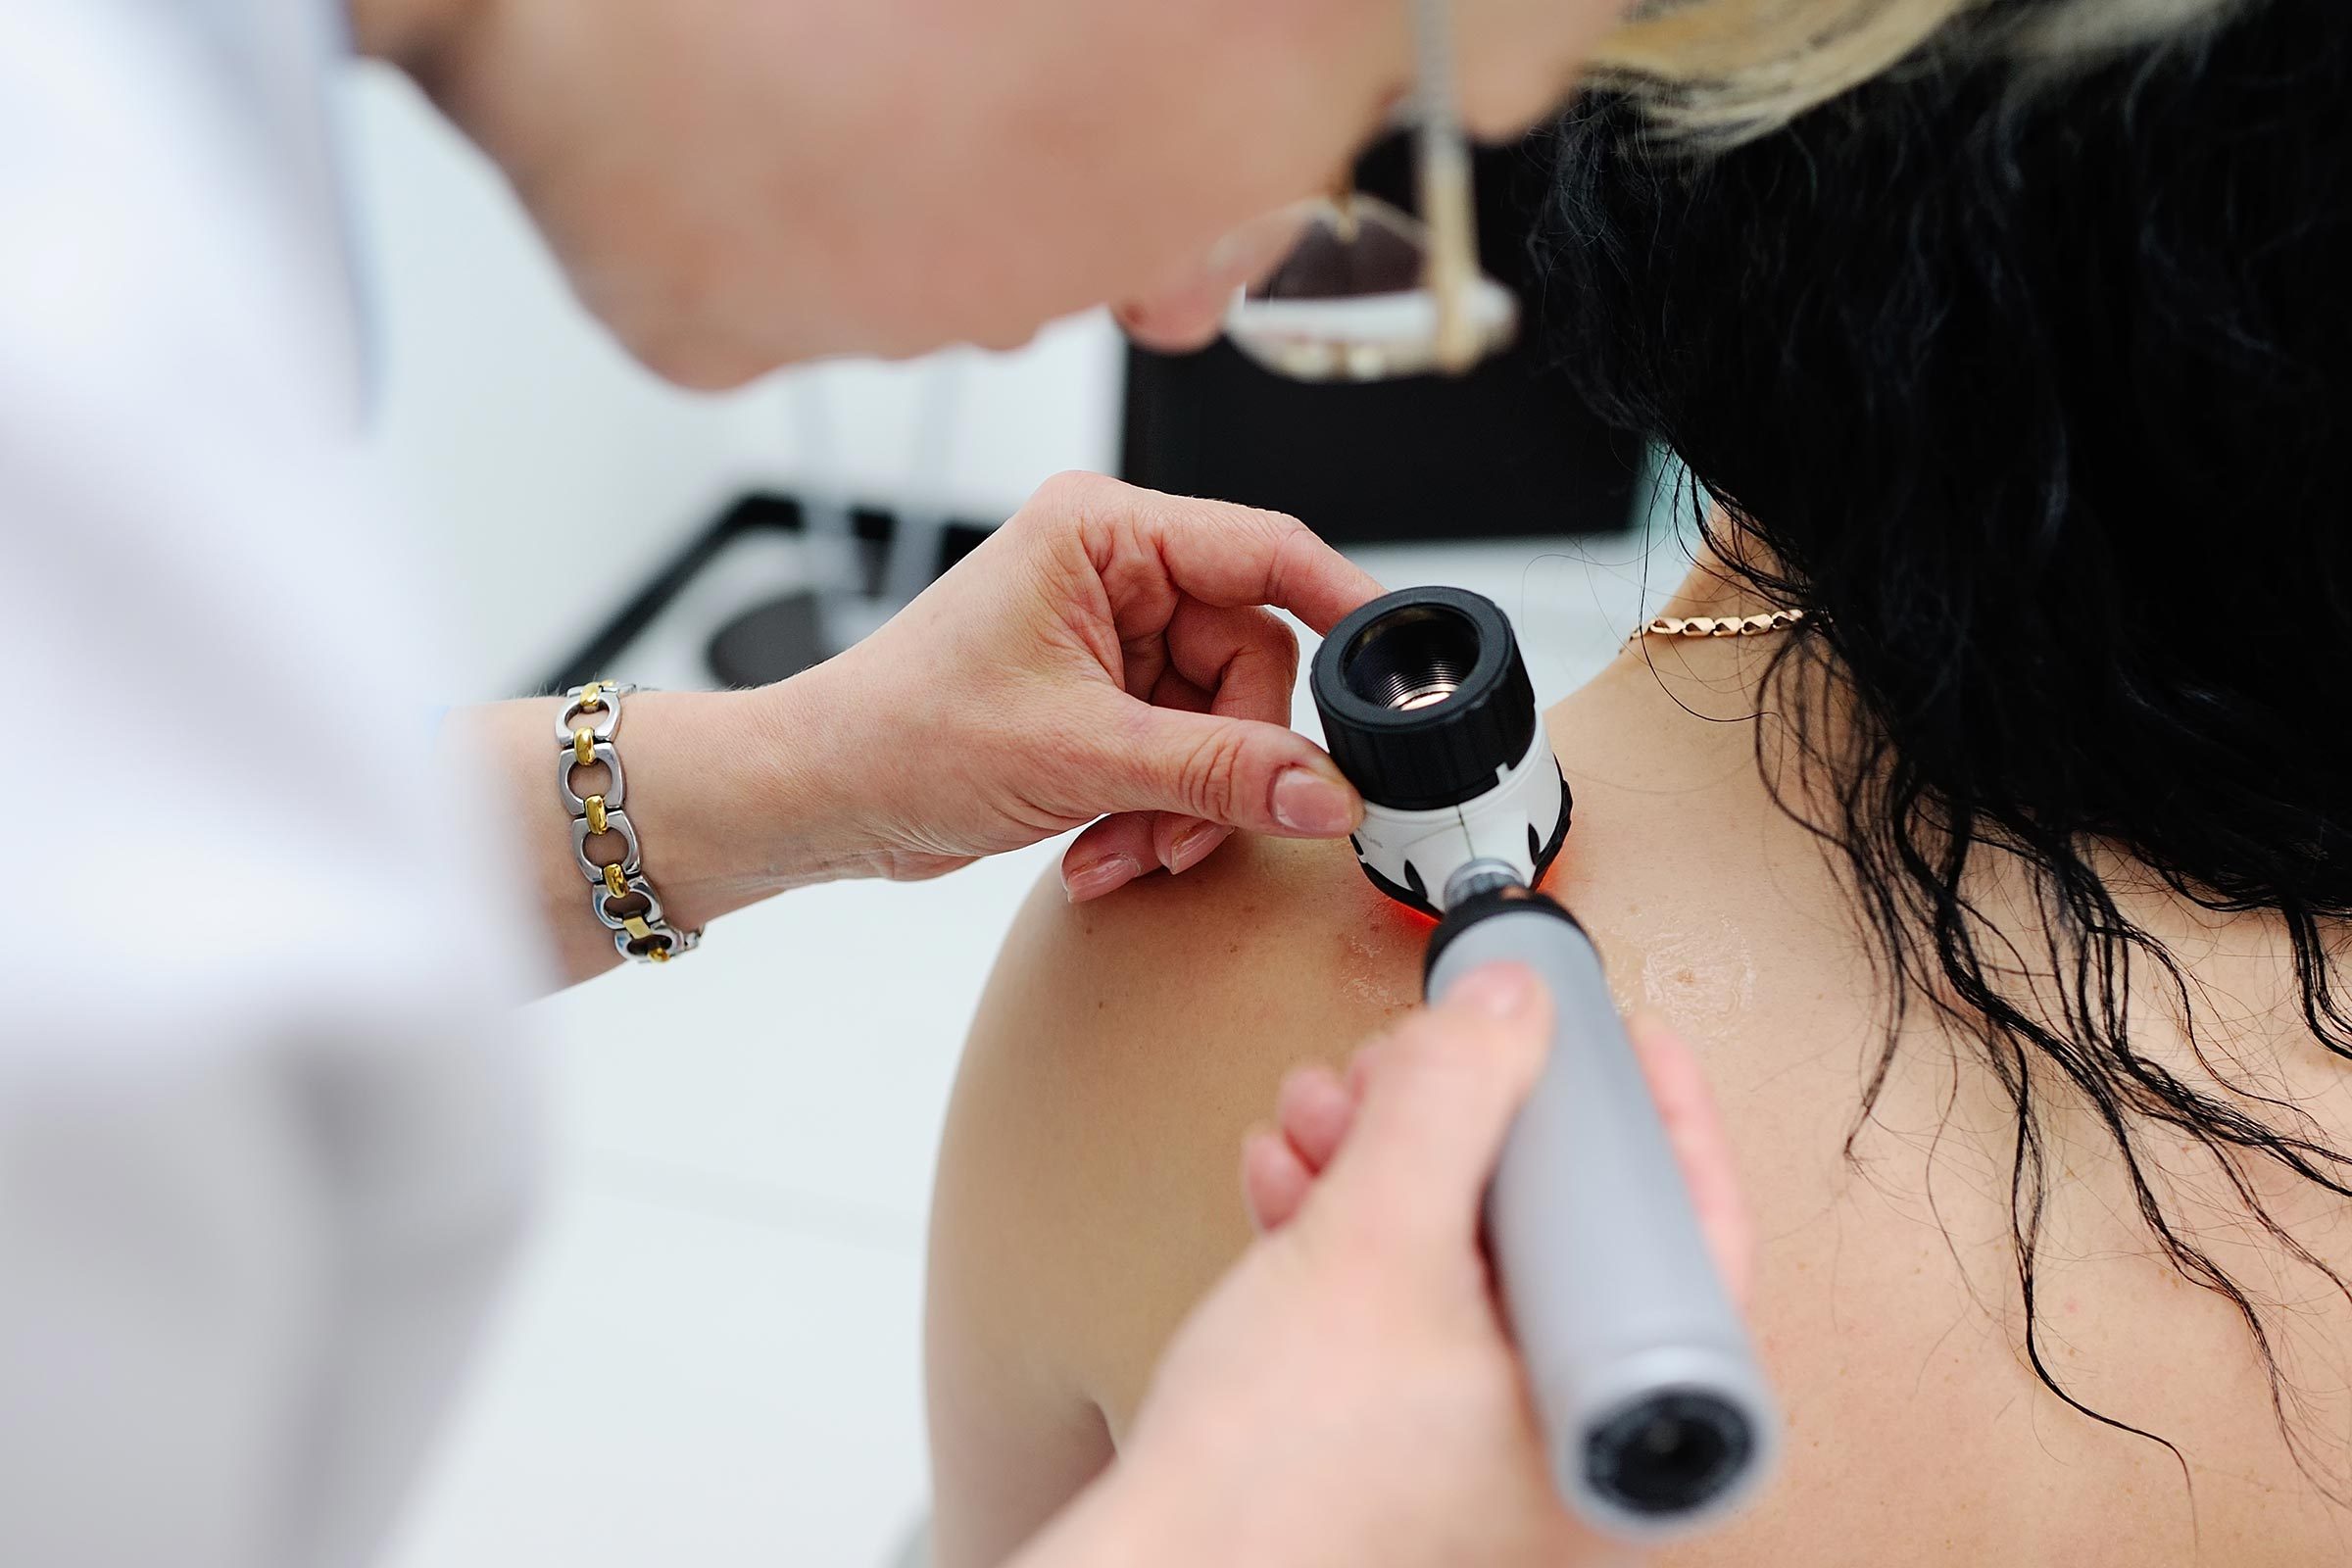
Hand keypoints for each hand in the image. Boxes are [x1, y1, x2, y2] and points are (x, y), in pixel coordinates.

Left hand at [796, 471, 1383, 899]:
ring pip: (1222, 726)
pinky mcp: (1104, 702)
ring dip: (1185, 806)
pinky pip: (1183, 759)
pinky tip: (1101, 852)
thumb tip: (1326, 790)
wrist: (818, 799)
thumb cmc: (901, 736)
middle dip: (1224, 765)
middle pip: (1251, 662)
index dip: (1344, 607)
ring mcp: (1111, 640)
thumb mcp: (1078, 757)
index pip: (1266, 550)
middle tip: (1183, 827)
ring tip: (1124, 850)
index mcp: (1103, 533)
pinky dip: (1155, 816)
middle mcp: (1114, 572)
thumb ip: (1217, 774)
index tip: (1395, 672)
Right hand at [1014, 971, 1752, 1567]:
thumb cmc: (1276, 1496)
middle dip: (1465, 1122)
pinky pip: (1403, 1300)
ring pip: (1467, 1254)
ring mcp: (1482, 1449)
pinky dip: (1350, 1223)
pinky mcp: (1401, 1439)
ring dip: (1389, 1155)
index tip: (1615, 1041)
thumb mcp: (1373, 1247)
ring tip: (1327, 1112)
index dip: (1641, 1115)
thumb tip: (1511, 1008)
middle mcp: (1565, 1447)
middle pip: (1558, 1228)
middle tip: (1422, 1063)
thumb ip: (1451, 1102)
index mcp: (1616, 1429)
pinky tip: (1295, 1177)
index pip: (1684, 1234)